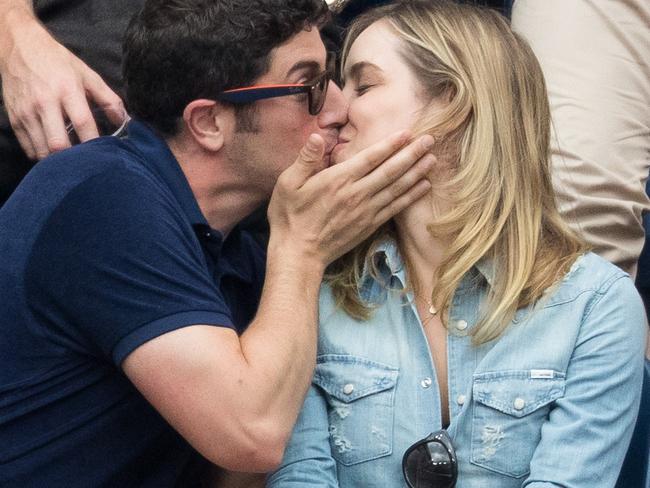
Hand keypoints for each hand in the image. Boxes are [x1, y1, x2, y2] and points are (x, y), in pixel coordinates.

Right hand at [0, 14, 123, 158]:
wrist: (18, 45)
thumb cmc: (57, 61)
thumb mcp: (87, 74)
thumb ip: (108, 99)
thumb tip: (125, 121)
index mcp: (67, 89)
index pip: (83, 123)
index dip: (94, 143)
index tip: (105, 154)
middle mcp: (44, 102)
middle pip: (58, 143)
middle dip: (74, 158)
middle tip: (86, 163)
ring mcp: (26, 111)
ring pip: (42, 150)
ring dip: (58, 160)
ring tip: (72, 160)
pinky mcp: (13, 117)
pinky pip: (28, 148)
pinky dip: (41, 155)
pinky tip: (53, 152)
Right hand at [268, 131, 434, 267]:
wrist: (298, 253)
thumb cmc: (290, 217)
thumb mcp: (288, 184)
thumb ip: (305, 159)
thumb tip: (316, 136)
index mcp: (338, 180)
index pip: (370, 158)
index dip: (391, 144)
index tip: (408, 132)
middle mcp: (357, 194)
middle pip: (391, 171)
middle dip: (412, 154)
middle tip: (430, 140)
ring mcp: (366, 211)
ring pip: (397, 188)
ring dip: (417, 172)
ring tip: (433, 159)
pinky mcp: (369, 225)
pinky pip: (395, 208)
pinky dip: (411, 196)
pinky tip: (424, 186)